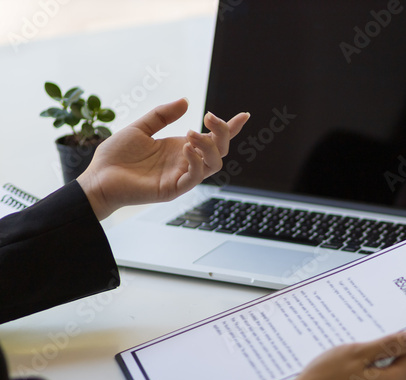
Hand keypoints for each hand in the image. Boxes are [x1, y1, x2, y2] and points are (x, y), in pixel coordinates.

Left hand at [77, 98, 249, 219]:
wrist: (98, 178)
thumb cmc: (117, 156)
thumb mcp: (140, 127)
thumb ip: (162, 115)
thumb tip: (186, 102)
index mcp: (181, 148)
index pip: (213, 139)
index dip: (230, 128)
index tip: (244, 115)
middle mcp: (186, 162)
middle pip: (220, 151)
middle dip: (222, 132)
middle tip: (208, 117)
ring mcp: (181, 177)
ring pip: (214, 165)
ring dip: (209, 146)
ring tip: (191, 133)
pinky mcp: (173, 189)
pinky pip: (195, 178)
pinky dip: (196, 161)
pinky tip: (186, 148)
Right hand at [283, 331, 405, 379]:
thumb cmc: (324, 379)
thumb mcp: (358, 353)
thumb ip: (391, 345)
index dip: (399, 344)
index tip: (380, 338)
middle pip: (396, 370)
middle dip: (381, 357)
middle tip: (356, 351)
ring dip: (369, 369)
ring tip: (345, 365)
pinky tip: (341, 377)